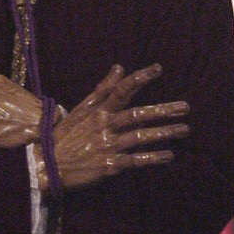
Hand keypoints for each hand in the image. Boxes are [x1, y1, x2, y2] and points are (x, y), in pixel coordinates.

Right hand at [34, 63, 189, 190]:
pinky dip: (153, 158)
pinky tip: (169, 155)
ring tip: (184, 129)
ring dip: (164, 133)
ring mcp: (107, 145)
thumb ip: (103, 88)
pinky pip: (136, 160)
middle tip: (185, 107)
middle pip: (137, 114)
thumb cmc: (67, 134)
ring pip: (141, 137)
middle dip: (163, 110)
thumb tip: (119, 67)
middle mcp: (104, 125)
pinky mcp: (109, 166)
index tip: (158, 68)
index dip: (140, 78)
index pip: (121, 89)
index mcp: (97, 109)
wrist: (47, 164)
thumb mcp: (81, 108)